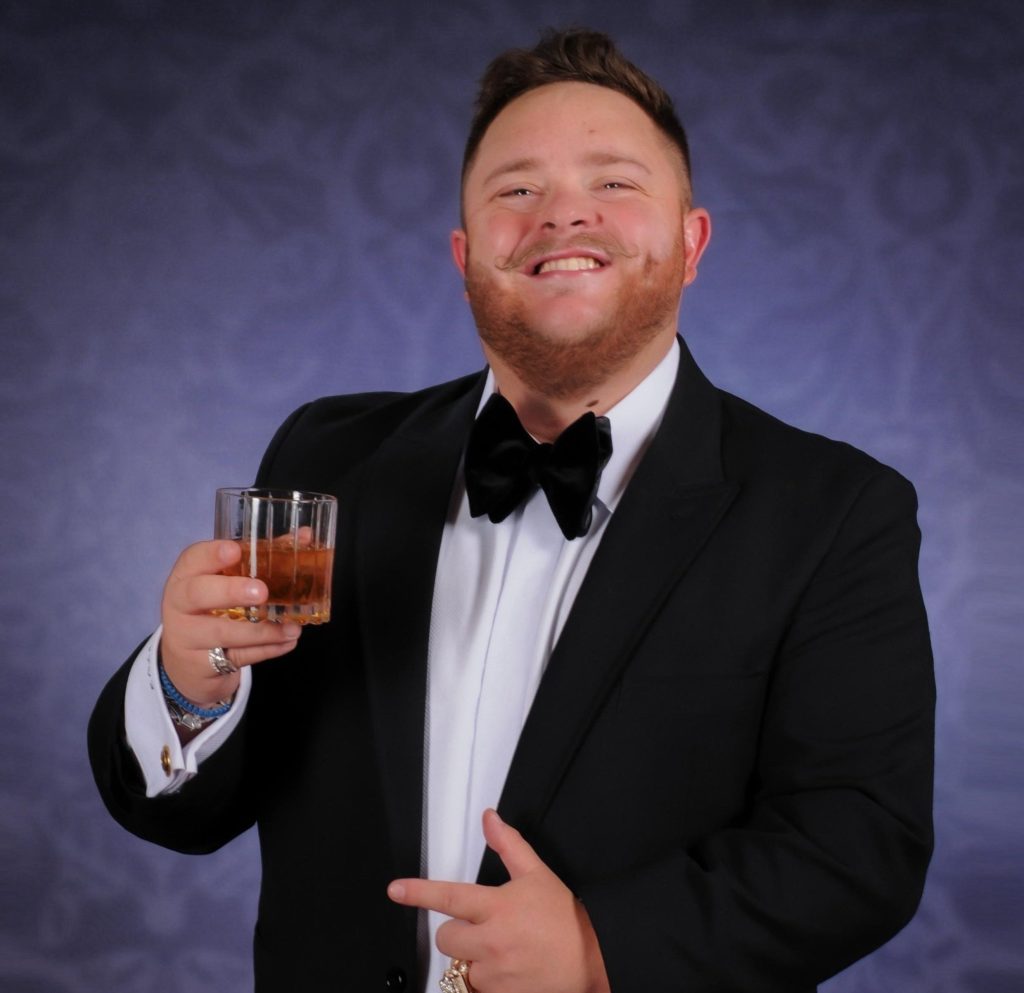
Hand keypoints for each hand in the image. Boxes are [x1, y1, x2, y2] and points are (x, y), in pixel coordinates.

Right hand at [160, 539, 300, 704]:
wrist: (187, 660)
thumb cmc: (213, 607)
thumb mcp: (227, 582)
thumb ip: (262, 557)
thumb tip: (305, 535)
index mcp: (187, 575)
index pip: (192, 559)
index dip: (212, 554)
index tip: (235, 551)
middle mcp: (180, 604)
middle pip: (197, 594)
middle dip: (231, 591)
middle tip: (261, 592)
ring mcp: (187, 636)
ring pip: (222, 632)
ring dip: (262, 631)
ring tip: (292, 628)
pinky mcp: (201, 664)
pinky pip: (236, 657)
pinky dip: (266, 651)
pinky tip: (287, 642)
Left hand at [388, 809, 609, 992]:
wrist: (594, 961)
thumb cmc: (566, 919)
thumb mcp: (538, 874)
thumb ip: (509, 845)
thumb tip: (490, 819)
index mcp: (497, 907)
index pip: (448, 897)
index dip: (418, 892)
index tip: (396, 890)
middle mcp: (491, 942)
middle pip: (446, 937)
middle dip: (457, 932)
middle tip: (483, 929)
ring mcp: (494, 974)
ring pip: (460, 967)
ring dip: (473, 960)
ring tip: (502, 953)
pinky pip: (476, 990)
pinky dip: (485, 982)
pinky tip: (506, 972)